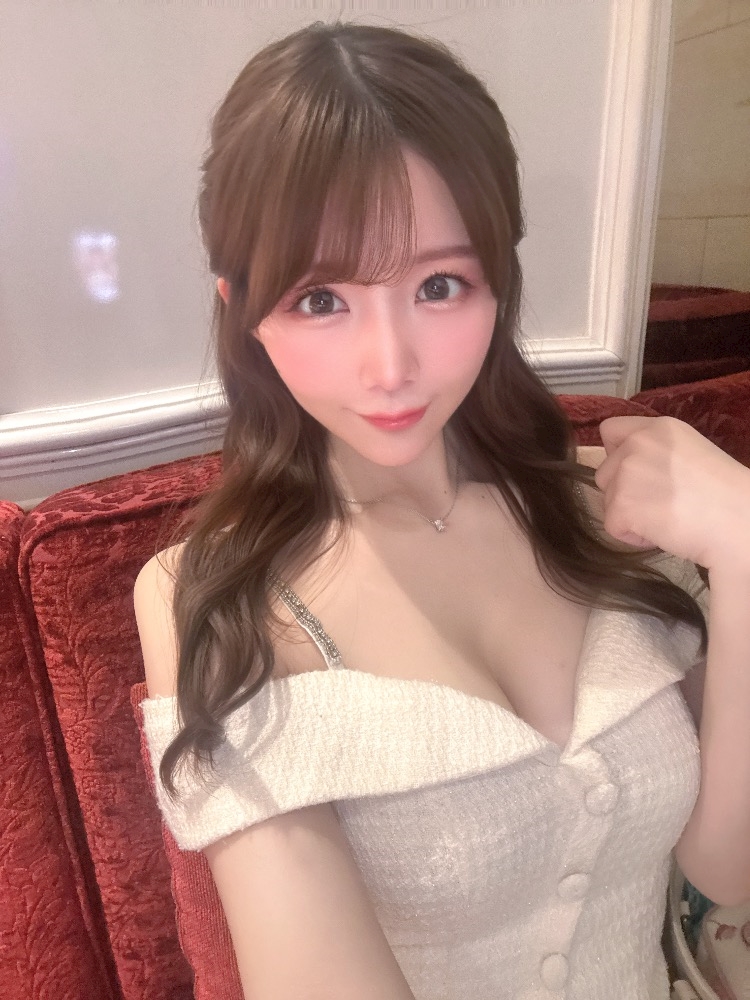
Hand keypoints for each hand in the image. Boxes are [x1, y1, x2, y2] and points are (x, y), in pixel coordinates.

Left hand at [594, 415, 749, 570]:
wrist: (738, 522)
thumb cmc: (724, 495)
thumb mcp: (691, 452)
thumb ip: (655, 452)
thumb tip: (629, 467)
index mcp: (658, 428)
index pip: (610, 430)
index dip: (617, 455)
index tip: (636, 474)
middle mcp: (637, 444)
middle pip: (604, 472)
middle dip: (623, 491)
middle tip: (659, 503)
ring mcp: (627, 472)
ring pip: (607, 500)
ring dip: (629, 514)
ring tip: (666, 518)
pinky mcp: (622, 504)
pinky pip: (613, 526)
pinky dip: (633, 536)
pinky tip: (663, 532)